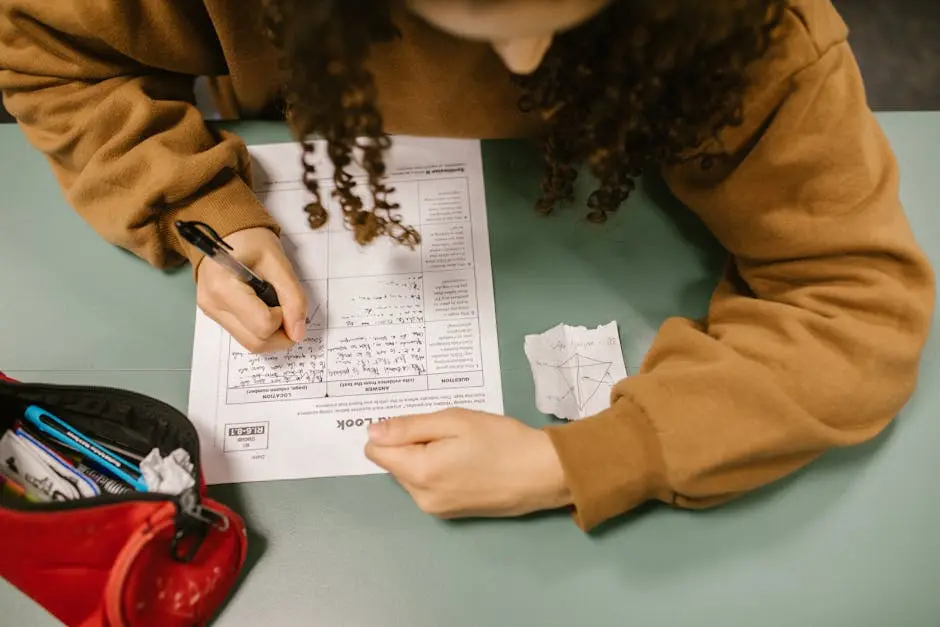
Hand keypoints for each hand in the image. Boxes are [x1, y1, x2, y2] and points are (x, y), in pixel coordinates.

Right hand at [196, 227, 306, 352]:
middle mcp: (212, 305)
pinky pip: (243, 334)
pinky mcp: (214, 314)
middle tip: (288, 310)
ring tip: (275, 306)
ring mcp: (211, 312)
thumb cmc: (251, 240)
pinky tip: (263, 307)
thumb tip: (298, 334)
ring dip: (271, 333)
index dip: (284, 318)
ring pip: (249, 343)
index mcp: (224, 288)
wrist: (225, 231)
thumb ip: (293, 297)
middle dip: (281, 334)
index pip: (263, 325)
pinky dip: (259, 328)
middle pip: (255, 343)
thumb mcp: (278, 262)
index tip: (285, 299)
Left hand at [365, 409, 571, 518]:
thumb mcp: (454, 421)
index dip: (392, 431)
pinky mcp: (451, 513)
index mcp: (418, 472)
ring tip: (462, 445)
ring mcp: (436, 509)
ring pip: (411, 475)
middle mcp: (421, 497)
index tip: (419, 422)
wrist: (542, 473)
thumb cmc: (501, 440)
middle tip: (448, 430)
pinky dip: (438, 471)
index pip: (377, 451)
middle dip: (412, 444)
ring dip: (425, 457)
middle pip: (394, 463)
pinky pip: (428, 486)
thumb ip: (409, 426)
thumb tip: (372, 432)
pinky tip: (467, 461)